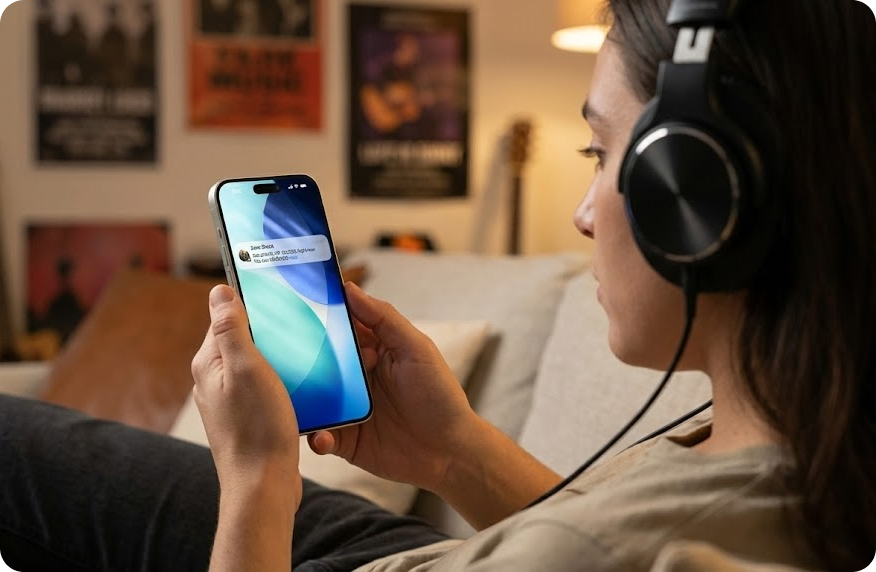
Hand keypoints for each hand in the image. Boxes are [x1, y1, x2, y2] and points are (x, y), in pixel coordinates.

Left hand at [191, 285, 301, 507]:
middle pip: (244, 340)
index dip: (253, 304)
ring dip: (281, 357)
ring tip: (306, 355)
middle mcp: (215, 380)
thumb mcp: (247, 368)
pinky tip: (302, 385)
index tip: (281, 298)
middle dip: (271, 331)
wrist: (264, 486)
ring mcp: (231, 400)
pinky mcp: (249, 417)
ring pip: (258, 364)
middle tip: (300, 326)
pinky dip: (284, 380)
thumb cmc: (257, 429)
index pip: (227, 317)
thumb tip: (218, 291)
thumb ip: (230, 328)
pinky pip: (267, 386)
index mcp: (210, 363)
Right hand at [307, 282, 481, 492]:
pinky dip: (315, 436)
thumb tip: (349, 289)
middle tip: (278, 355)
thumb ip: (384, 318)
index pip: (338, 329)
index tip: (292, 306)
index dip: (318, 318)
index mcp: (372, 351)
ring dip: (301, 400)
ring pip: (312, 400)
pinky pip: (319, 436)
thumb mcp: (416, 349)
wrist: (451, 452)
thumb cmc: (440, 395)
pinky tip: (322, 436)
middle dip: (298, 359)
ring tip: (290, 398)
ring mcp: (348, 409)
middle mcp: (355, 378)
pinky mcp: (345, 440)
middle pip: (318, 363)